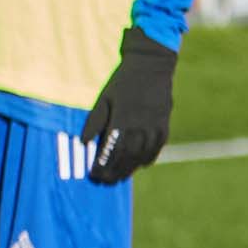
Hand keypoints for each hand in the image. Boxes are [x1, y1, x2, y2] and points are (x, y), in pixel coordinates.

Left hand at [81, 29, 175, 181]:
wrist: (151, 65)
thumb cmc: (122, 82)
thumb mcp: (104, 98)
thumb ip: (94, 122)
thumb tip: (83, 143)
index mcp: (123, 120)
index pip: (111, 151)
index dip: (102, 165)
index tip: (94, 175)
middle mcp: (140, 126)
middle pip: (126, 157)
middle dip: (114, 172)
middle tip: (105, 181)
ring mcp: (155, 127)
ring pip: (142, 156)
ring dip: (129, 169)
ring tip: (119, 178)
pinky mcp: (164, 125)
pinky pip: (156, 148)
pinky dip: (147, 159)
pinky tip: (138, 166)